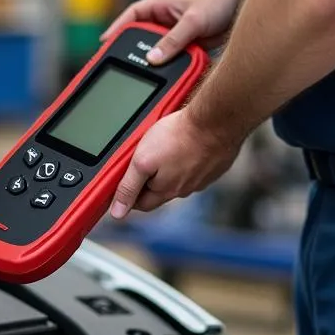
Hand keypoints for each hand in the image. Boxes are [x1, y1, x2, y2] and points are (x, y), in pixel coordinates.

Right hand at [100, 0, 243, 64]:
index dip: (117, 29)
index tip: (104, 43)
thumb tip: (152, 59)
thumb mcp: (193, 21)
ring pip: (159, 50)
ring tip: (145, 75)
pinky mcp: (190, 45)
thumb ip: (173, 41)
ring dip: (155, 61)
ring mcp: (178, 33)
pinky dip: (171, 66)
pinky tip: (169, 76)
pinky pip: (174, 57)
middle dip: (134, 51)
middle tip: (122, 66)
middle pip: (142, 37)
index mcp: (161, 5)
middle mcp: (167, 19)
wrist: (246, 3)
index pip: (132, 16)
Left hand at [109, 110, 242, 219]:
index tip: (123, 184)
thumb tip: (117, 213)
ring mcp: (203, 178)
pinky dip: (188, 160)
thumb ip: (128, 187)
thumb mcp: (142, 161)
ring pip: (179, 179)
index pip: (142, 203)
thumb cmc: (179, 137)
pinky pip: (197, 167)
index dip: (130, 195)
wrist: (217, 121)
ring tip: (164, 150)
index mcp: (167, 190)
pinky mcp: (215, 165)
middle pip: (160, 191)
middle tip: (142, 163)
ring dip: (170, 169)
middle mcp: (186, 189)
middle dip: (148, 181)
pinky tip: (186, 146)